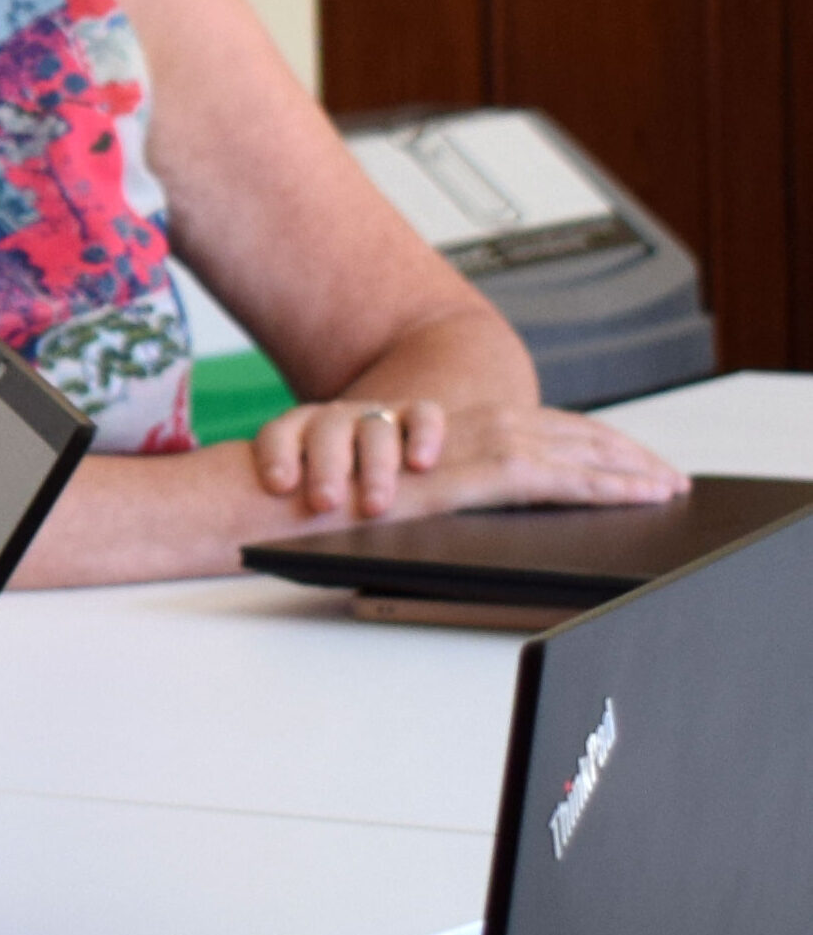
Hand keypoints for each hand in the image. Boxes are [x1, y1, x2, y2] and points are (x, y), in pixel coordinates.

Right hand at [252, 393, 687, 522]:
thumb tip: (439, 507)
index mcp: (442, 433)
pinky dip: (604, 485)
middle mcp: (460, 428)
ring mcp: (468, 447)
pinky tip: (638, 494)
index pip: (529, 427)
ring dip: (624, 466)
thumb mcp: (371, 487)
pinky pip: (553, 477)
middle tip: (666, 473)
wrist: (267, 496)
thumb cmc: (308, 503)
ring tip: (666, 485)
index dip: (582, 441)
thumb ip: (415, 487)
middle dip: (618, 451)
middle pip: (559, 429)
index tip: (624, 459)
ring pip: (568, 448)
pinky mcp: (470, 475)